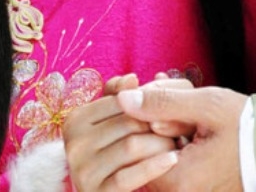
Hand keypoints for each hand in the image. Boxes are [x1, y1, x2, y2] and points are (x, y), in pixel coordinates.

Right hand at [63, 93, 177, 191]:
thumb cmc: (113, 151)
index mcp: (76, 119)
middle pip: (128, 123)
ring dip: (161, 144)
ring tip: (179, 143)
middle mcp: (74, 142)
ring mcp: (81, 169)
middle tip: (182, 126)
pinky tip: (172, 161)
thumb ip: (119, 96)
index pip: (121, 102)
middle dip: (158, 123)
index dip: (150, 103)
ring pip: (131, 147)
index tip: (172, 107)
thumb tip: (132, 78)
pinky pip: (129, 177)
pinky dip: (154, 166)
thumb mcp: (112, 120)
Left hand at [117, 86, 247, 191]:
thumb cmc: (248, 128)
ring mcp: (185, 189)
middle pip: (145, 142)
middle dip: (154, 110)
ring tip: (181, 93)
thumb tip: (123, 98)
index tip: (156, 86)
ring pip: (158, 143)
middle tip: (168, 85)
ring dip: (165, 115)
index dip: (143, 108)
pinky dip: (175, 127)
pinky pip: (172, 150)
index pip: (135, 140)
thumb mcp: (205, 106)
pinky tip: (184, 104)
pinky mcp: (193, 183)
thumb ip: (162, 102)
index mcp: (176, 179)